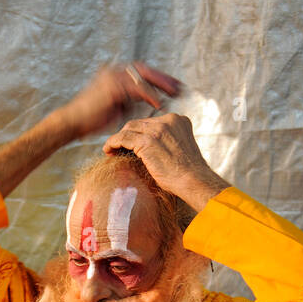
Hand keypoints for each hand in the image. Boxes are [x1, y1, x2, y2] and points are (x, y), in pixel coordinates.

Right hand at [55, 62, 181, 139]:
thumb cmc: (89, 120)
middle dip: (164, 78)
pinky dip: (149, 95)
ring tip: (175, 92)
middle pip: (145, 70)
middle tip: (181, 86)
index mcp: (114, 74)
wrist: (71, 123)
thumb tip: (148, 103)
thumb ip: (129, 101)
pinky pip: (136, 89)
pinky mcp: (112, 87)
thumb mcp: (114, 107)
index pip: (142, 72)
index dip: (159, 78)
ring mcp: (112, 77)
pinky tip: (159, 103)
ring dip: (161, 84)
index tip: (173, 86)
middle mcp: (114, 71)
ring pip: (144, 77)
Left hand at [101, 114, 230, 211]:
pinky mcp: (148, 141)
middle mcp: (169, 120)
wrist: (194, 181)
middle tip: (117, 147)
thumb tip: (149, 151)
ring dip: (117, 139)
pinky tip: (108, 151)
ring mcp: (158, 129)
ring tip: (110, 150)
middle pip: (138, 124)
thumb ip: (167, 143)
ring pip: (129, 129)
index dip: (138, 133)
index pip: (151, 123)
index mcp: (178, 121)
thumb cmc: (188, 174)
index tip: (130, 144)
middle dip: (126, 135)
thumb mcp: (179, 150)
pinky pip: (123, 138)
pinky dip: (113, 143)